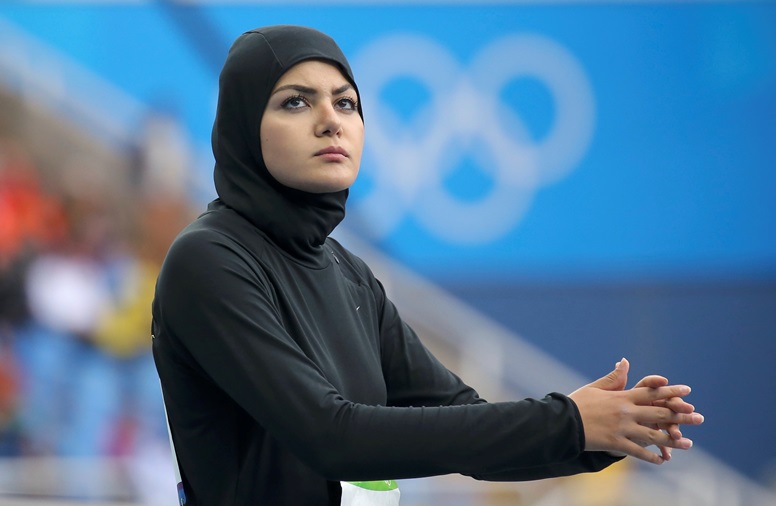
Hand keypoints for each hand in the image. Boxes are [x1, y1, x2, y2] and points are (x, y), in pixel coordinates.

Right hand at [568, 358, 703, 464]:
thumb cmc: (577, 403)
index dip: (670, 392)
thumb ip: (613, 378)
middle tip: (699, 417)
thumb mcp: (595, 387)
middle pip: (659, 413)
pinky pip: (638, 451)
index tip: (687, 392)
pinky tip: (662, 460)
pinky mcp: (615, 443)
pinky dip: (651, 456)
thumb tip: (624, 362)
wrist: (562, 422)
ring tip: (688, 443)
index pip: (651, 393)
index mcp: (622, 397)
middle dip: (681, 416)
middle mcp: (626, 412)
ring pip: (653, 435)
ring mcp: (622, 429)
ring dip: (672, 440)